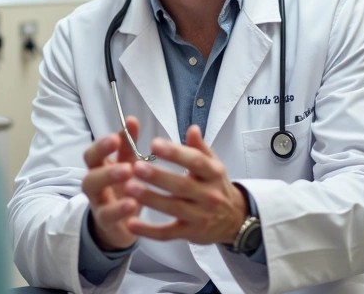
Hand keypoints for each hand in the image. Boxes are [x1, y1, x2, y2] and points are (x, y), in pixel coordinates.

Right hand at [81, 116, 143, 250]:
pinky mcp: (107, 223)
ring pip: (95, 197)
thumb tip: (131, 118)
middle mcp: (94, 186)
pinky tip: (134, 205)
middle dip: (106, 170)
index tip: (116, 138)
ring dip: (111, 191)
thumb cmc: (123, 187)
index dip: (101, 147)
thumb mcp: (127, 164)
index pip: (92, 155)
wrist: (120, 224)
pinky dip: (120, 211)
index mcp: (99, 169)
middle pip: (89, 177)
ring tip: (131, 186)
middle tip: (127, 167)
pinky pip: (108, 217)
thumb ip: (128, 145)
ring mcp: (98, 205)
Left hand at [123, 125, 247, 244]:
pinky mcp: (190, 234)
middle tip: (136, 167)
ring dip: (150, 199)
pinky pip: (167, 234)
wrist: (235, 219)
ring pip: (173, 208)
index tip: (154, 144)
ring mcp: (200, 216)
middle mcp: (209, 195)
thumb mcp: (213, 165)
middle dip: (159, 176)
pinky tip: (130, 223)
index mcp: (213, 173)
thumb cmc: (216, 186)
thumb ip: (200, 148)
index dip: (175, 153)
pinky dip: (149, 230)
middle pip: (182, 185)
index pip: (196, 161)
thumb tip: (192, 129)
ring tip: (129, 188)